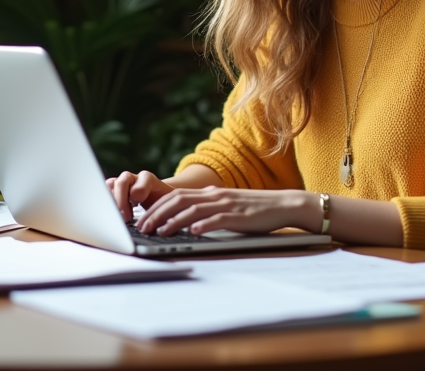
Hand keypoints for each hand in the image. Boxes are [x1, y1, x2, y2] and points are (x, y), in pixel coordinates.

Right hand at [106, 170, 175, 221]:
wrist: (156, 199)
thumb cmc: (161, 202)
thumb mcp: (166, 203)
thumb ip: (162, 207)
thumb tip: (156, 220)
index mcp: (148, 178)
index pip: (144, 178)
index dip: (140, 189)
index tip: (137, 201)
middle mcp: (132, 178)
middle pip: (122, 182)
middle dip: (122, 200)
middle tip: (125, 218)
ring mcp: (120, 184)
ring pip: (110, 187)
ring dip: (111, 202)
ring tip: (116, 218)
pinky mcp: (111, 192)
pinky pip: (103, 194)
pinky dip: (105, 204)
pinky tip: (110, 216)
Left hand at [136, 187, 319, 235]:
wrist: (283, 204)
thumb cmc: (254, 209)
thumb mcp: (227, 205)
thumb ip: (208, 208)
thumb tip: (187, 220)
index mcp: (210, 193)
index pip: (175, 196)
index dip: (156, 206)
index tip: (141, 218)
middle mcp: (215, 196)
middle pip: (178, 200)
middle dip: (157, 214)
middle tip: (142, 227)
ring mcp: (226, 205)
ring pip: (193, 210)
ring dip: (173, 221)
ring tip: (159, 232)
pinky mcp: (239, 216)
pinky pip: (217, 220)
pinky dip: (203, 225)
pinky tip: (192, 232)